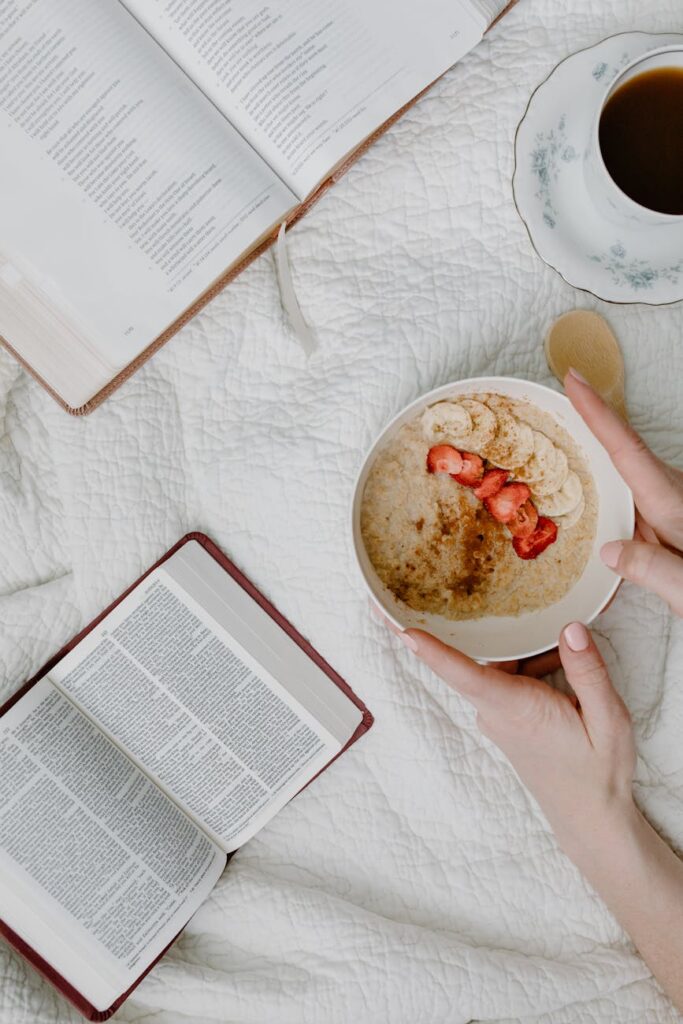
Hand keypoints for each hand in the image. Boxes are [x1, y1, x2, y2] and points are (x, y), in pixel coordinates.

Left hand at [385, 622, 682, 1009]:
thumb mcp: (609, 721)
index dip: (433, 653)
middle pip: (466, 661)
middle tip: (412, 591)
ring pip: (493, 664)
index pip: (466, 676)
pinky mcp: (503, 715)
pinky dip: (526, 661)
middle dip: (437, 630)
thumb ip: (588, 673)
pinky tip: (558, 658)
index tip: (402, 631)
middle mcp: (497, 710)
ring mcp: (496, 714)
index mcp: (517, 708)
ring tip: (544, 626)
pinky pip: (505, 676)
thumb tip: (570, 628)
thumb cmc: (598, 771)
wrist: (589, 818)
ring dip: (515, 645)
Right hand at [565, 369, 682, 616]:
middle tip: (556, 391)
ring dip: (593, 452)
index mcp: (672, 506)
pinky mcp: (668, 518)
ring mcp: (669, 505)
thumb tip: (608, 551)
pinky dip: (604, 480)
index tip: (575, 380)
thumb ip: (652, 570)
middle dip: (590, 420)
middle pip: (622, 452)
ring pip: (625, 473)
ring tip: (557, 432)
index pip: (627, 451)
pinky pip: (629, 492)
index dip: (598, 415)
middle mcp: (670, 496)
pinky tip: (586, 485)